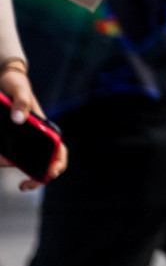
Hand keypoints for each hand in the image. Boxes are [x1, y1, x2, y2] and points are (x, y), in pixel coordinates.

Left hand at [0, 65, 65, 188]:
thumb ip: (20, 103)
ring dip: (21, 169)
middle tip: (24, 186)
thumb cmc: (14, 84)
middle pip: (45, 162)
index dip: (58, 164)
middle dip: (38, 177)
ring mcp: (25, 139)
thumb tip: (18, 121)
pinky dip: (9, 161)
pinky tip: (3, 158)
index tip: (51, 173)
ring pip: (27, 161)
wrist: (4, 79)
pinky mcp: (12, 139)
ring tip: (9, 169)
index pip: (60, 151)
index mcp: (47, 127)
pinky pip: (13, 155)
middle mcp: (38, 136)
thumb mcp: (18, 90)